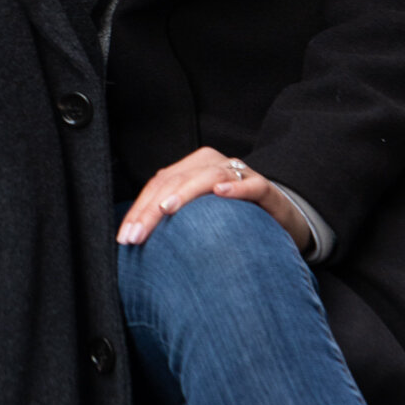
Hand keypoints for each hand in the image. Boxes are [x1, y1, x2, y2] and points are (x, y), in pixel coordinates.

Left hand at [116, 148, 311, 254]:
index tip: (125, 237)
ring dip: (186, 192)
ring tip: (167, 209)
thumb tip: (134, 241)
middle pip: (177, 179)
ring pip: (208, 176)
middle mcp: (213, 163)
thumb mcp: (199, 217)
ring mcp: (239, 173)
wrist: (280, 218)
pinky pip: (251, 184)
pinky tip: (221, 194)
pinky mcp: (264, 188)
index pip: (159, 183)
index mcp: (193, 167)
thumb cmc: (233, 219)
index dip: (140, 209)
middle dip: (152, 208)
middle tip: (137, 235)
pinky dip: (236, 187)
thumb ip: (173, 220)